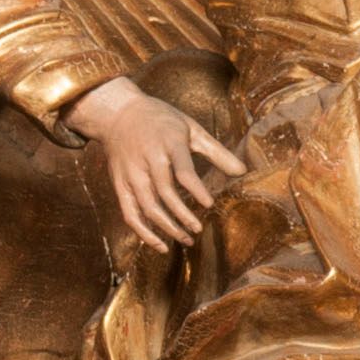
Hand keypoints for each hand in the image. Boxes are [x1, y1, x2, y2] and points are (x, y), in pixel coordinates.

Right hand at [68, 76, 243, 249]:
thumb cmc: (161, 121)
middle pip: (164, 193)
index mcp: (168, 142)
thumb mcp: (190, 128)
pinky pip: (129, 213)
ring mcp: (131, 173)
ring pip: (147, 206)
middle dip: (182, 215)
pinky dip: (143, 232)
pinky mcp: (119, 184)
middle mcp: (147, 159)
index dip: (195, 189)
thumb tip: (243, 172)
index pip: (182, 170)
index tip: (209, 204)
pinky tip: (160, 245)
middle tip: (198, 229)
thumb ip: (216, 151)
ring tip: (186, 239)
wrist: (116, 114)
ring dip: (167, 227)